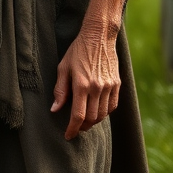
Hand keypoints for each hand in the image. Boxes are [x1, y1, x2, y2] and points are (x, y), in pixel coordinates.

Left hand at [50, 19, 120, 139]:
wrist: (98, 37)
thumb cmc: (77, 51)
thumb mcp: (63, 68)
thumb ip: (60, 90)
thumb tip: (55, 109)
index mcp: (82, 85)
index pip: (78, 115)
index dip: (72, 128)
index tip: (68, 135)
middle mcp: (98, 88)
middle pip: (92, 118)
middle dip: (83, 127)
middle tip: (75, 128)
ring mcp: (110, 87)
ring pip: (103, 114)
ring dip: (94, 121)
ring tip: (85, 122)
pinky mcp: (117, 84)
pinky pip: (113, 106)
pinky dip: (105, 113)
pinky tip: (97, 111)